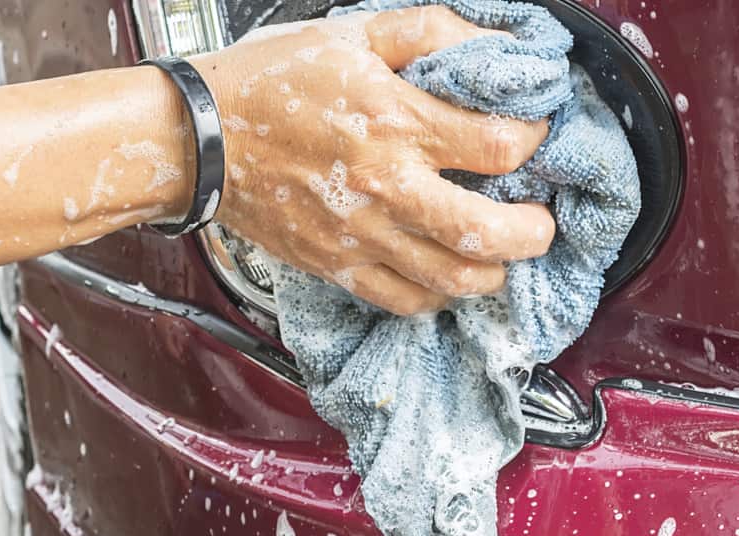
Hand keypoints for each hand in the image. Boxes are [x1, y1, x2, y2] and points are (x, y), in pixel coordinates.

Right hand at [190, 7, 554, 314]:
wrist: (198, 139)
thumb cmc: (269, 82)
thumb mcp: (352, 32)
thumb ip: (428, 31)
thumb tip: (489, 42)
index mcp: (395, 123)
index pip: (498, 147)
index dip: (531, 142)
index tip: (530, 136)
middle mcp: (386, 188)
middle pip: (488, 233)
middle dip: (533, 232)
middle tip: (540, 222)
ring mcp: (362, 236)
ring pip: (453, 279)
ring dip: (493, 271)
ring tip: (501, 252)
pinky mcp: (338, 266)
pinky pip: (405, 301)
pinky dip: (439, 294)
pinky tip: (446, 272)